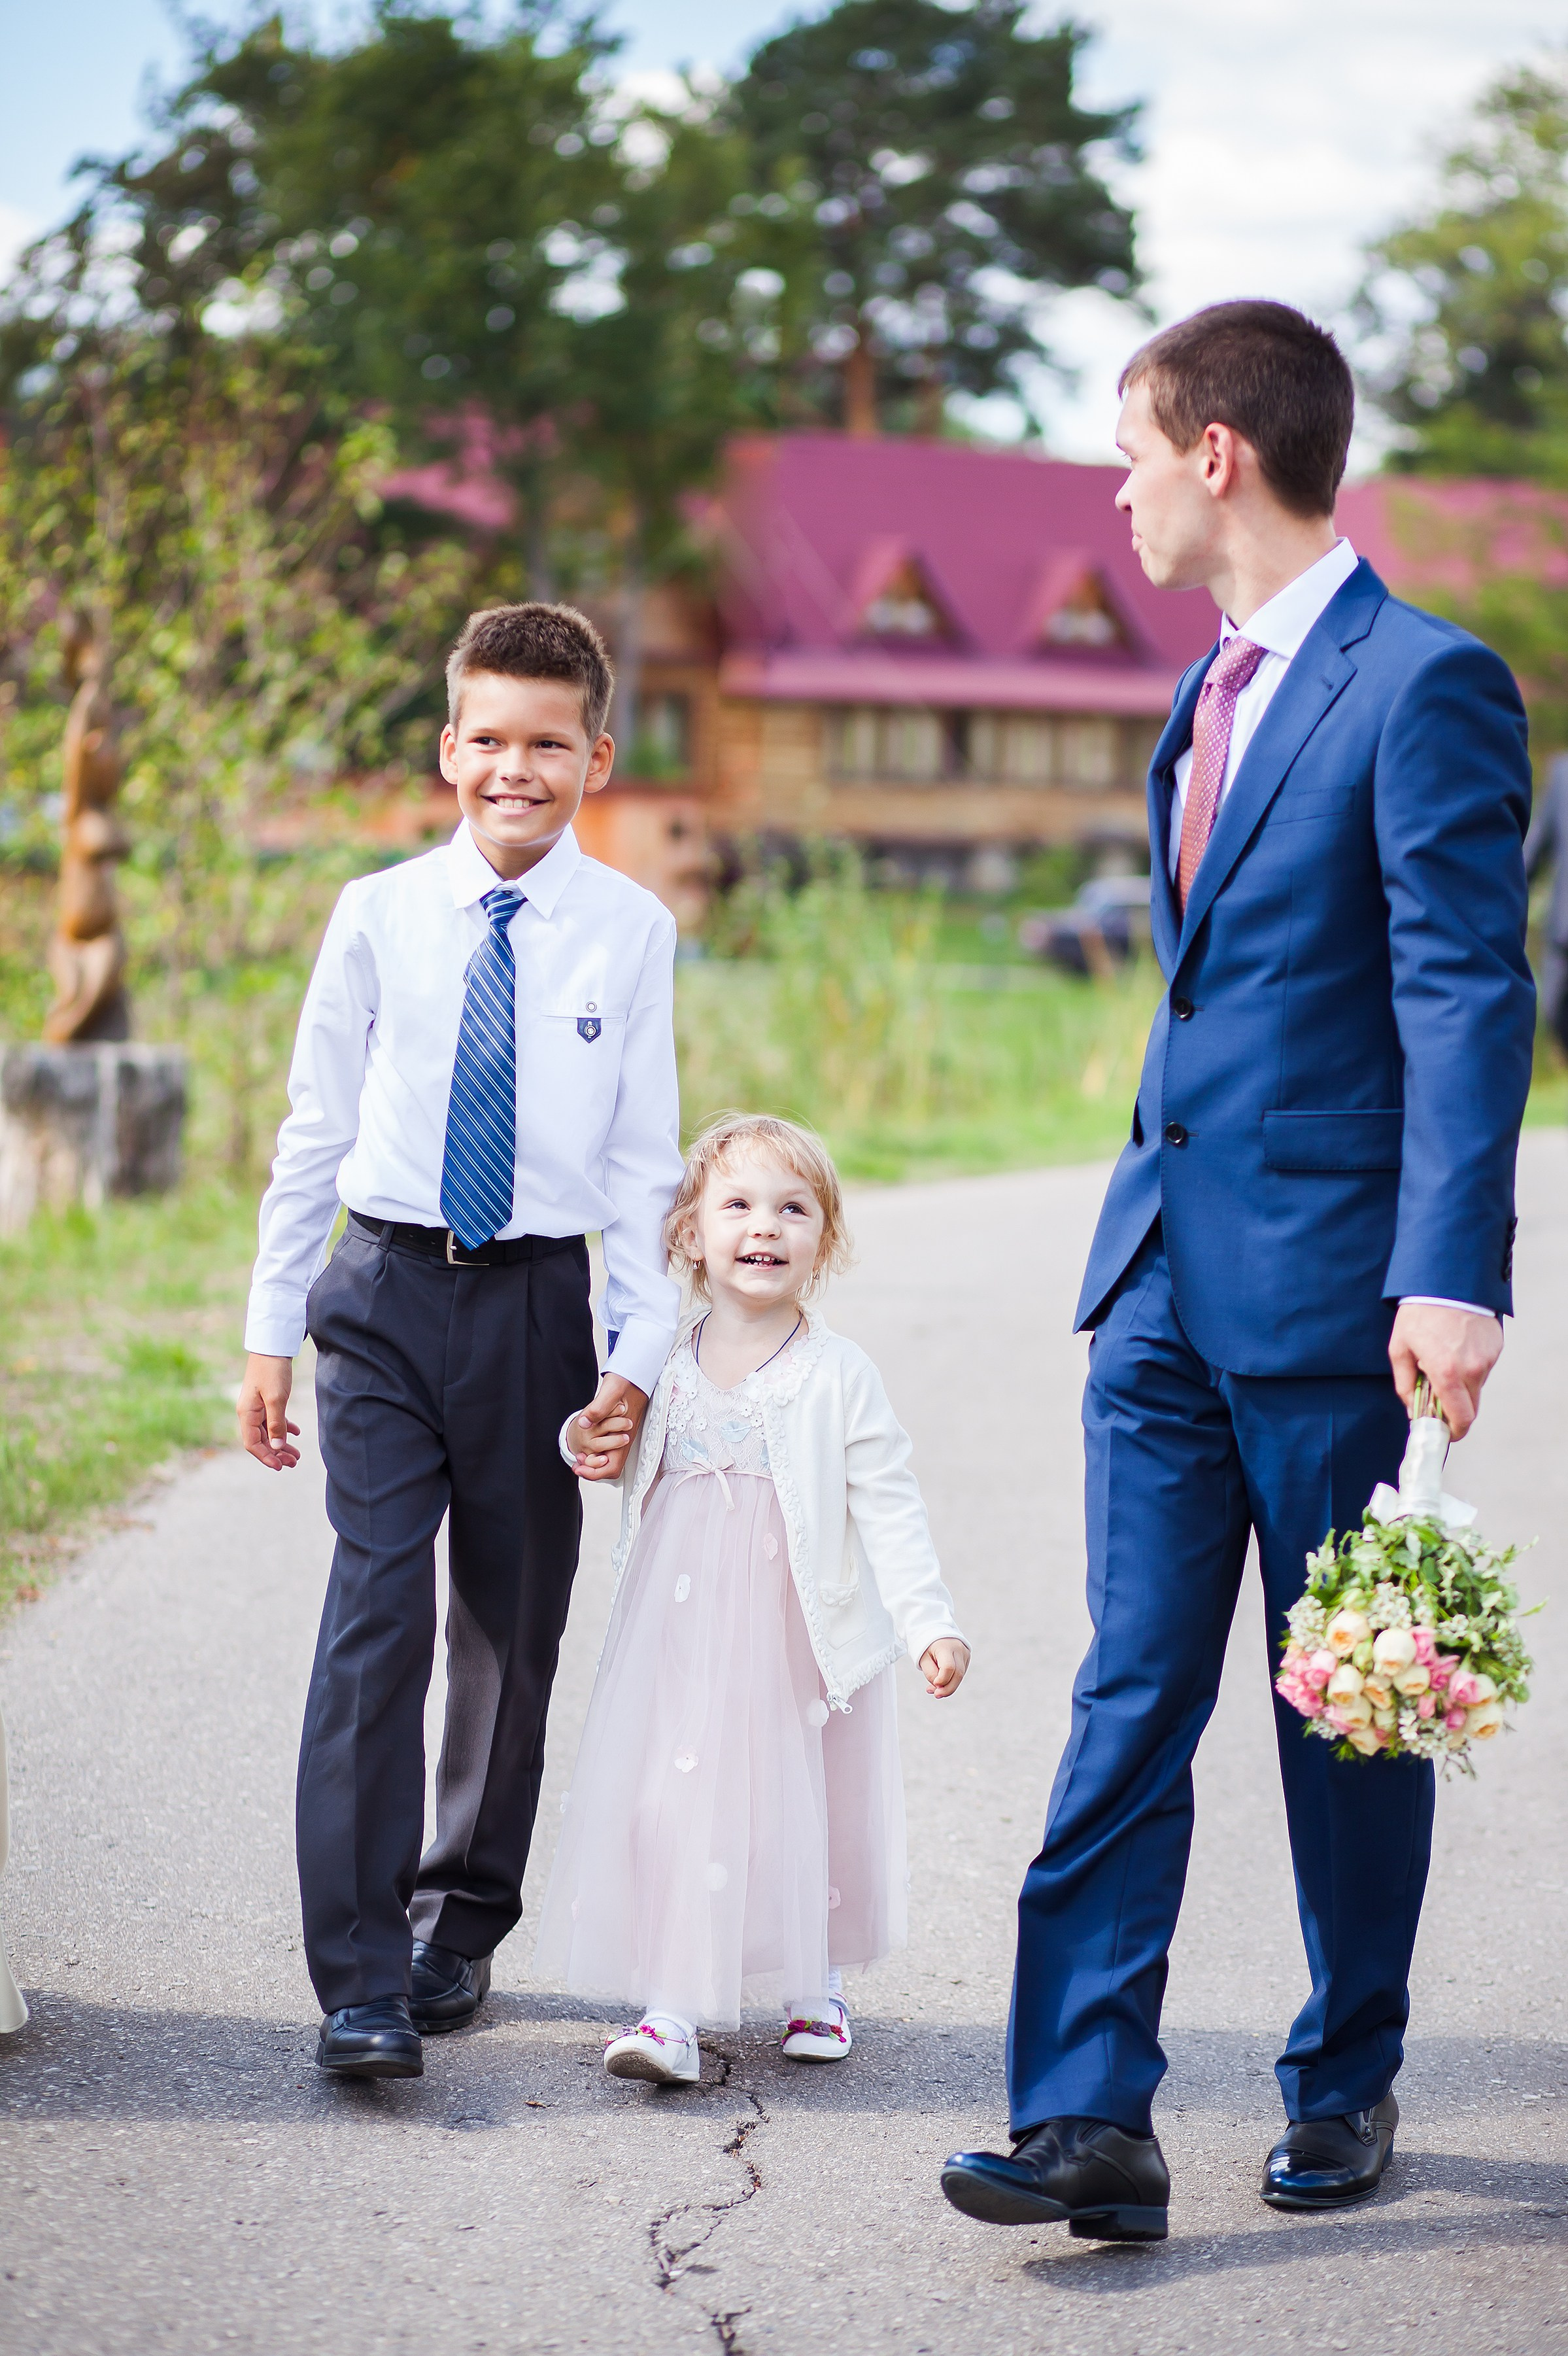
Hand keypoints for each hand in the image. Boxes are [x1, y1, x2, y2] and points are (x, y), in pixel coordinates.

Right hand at [239, 1353, 299, 1468]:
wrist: (273, 1346)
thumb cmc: (273, 1371)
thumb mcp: (277, 1399)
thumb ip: (277, 1424)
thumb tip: (277, 1448)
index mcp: (247, 1414)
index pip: (253, 1443)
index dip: (266, 1457)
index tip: (280, 1467)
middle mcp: (249, 1413)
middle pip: (261, 1440)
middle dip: (277, 1454)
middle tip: (294, 1463)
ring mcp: (257, 1407)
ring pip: (268, 1432)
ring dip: (281, 1444)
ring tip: (297, 1455)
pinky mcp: (265, 1400)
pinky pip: (273, 1421)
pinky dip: (284, 1428)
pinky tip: (296, 1433)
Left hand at [567, 1373, 648, 1482]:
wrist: (636, 1373)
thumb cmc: (627, 1381)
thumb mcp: (611, 1391)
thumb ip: (598, 1408)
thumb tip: (584, 1424)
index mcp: (624, 1435)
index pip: (612, 1467)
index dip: (594, 1472)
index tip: (579, 1466)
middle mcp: (624, 1438)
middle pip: (609, 1466)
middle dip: (591, 1469)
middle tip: (577, 1461)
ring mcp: (621, 1434)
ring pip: (607, 1457)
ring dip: (592, 1460)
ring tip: (578, 1454)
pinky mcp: (616, 1428)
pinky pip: (606, 1446)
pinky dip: (594, 1449)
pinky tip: (585, 1439)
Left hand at [919, 1638, 970, 1698]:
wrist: (936, 1632)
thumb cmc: (927, 1647)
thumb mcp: (923, 1659)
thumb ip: (930, 1673)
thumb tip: (940, 1687)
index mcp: (946, 1646)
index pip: (948, 1667)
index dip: (942, 1680)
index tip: (932, 1686)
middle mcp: (959, 1649)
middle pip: (958, 1674)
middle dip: (948, 1689)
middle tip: (936, 1695)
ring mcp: (965, 1653)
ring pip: (960, 1676)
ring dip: (948, 1686)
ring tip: (935, 1690)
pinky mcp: (967, 1658)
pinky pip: (960, 1673)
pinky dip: (951, 1680)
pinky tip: (942, 1682)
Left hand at [1388, 1302, 1502, 1441]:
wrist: (1447, 1282)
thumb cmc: (1419, 1314)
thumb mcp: (1400, 1349)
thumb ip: (1405, 1385)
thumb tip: (1412, 1409)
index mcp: (1447, 1373)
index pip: (1461, 1418)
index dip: (1454, 1431)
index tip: (1444, 1431)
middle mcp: (1472, 1369)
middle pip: (1471, 1407)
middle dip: (1455, 1409)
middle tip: (1437, 1396)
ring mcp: (1487, 1359)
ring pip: (1476, 1387)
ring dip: (1461, 1384)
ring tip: (1443, 1360)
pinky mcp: (1495, 1348)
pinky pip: (1483, 1368)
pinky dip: (1470, 1366)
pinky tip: (1456, 1347)